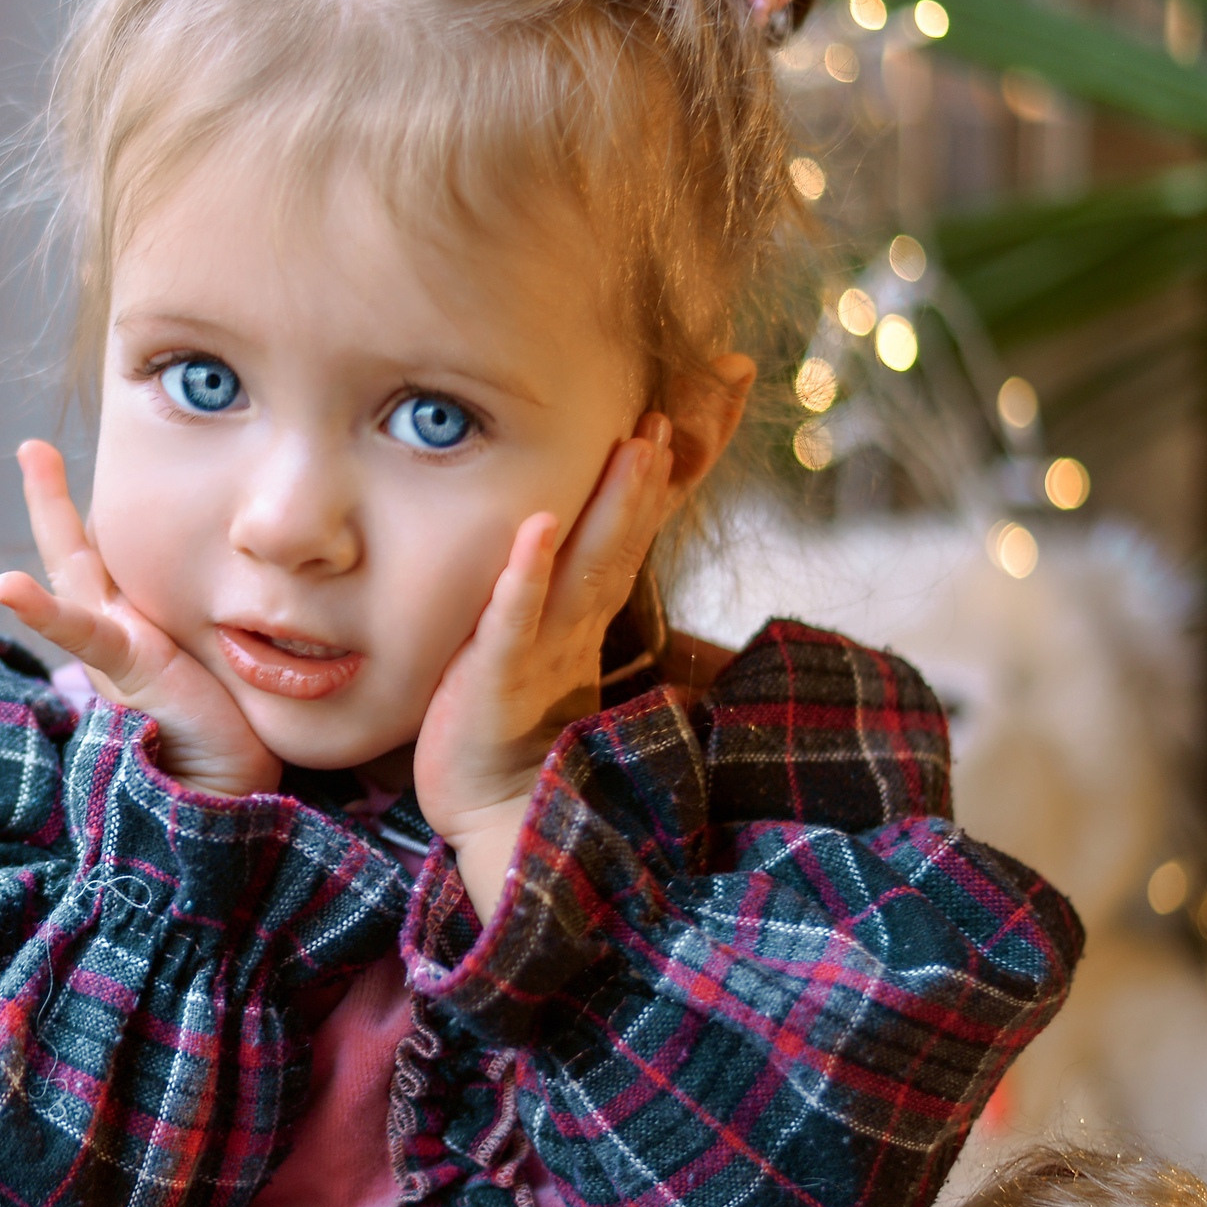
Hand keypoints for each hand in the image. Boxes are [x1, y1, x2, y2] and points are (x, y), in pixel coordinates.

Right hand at [0, 440, 282, 797]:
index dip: (95, 527)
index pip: (114, 569)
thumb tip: (269, 609)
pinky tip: (5, 585)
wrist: (228, 802)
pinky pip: (80, 629)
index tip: (85, 487)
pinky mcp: (128, 667)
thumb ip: (221, 639)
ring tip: (33, 457)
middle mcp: (121, 635)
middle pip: (79, 557)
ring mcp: (118, 648)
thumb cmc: (234, 746)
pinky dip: (42, 608)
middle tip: (33, 448)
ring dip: (53, 511)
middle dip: (54, 502)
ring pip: (77, 569)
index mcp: (141, 636)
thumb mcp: (224, 672)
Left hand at [415, 415, 679, 919]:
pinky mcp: (494, 681)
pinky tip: (531, 532)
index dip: (675, 464)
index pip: (637, 524)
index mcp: (586, 612)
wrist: (489, 813)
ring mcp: (541, 652)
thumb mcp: (540, 644)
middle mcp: (575, 624)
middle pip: (626, 536)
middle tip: (686, 400)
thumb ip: (563, 588)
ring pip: (585, 570)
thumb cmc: (510, 725)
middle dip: (654, 472)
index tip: (717, 392)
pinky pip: (511, 623)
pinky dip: (523, 578)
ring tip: (639, 446)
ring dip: (614, 509)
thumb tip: (588, 533)